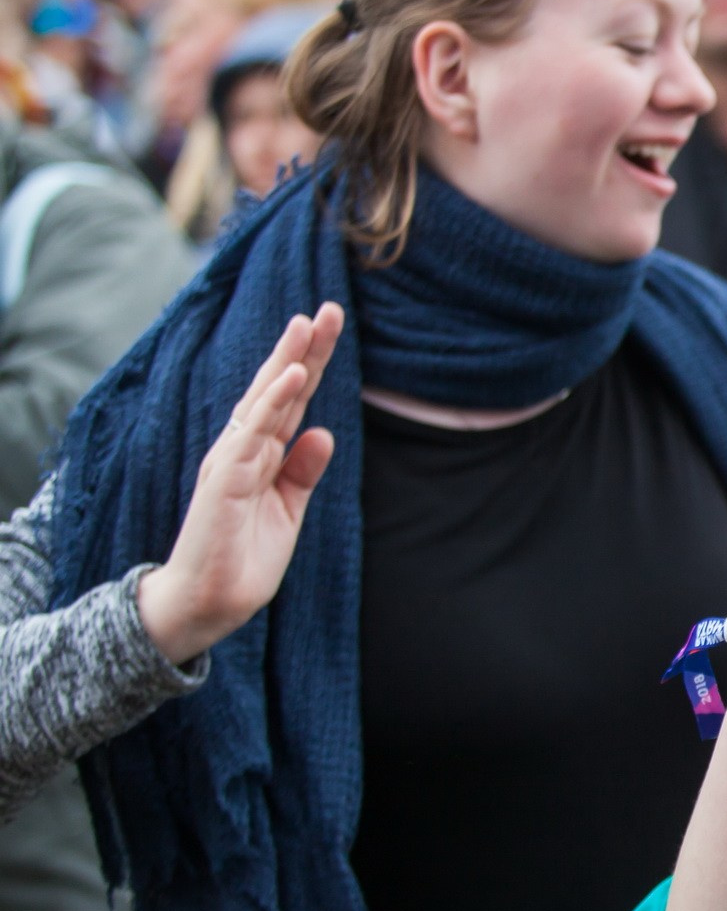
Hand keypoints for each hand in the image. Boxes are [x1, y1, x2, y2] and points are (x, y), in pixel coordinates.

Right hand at [136, 303, 344, 664]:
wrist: (211, 601)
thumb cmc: (244, 555)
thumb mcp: (288, 508)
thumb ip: (302, 471)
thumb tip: (323, 434)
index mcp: (262, 453)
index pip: (291, 400)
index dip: (311, 363)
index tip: (331, 327)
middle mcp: (244, 448)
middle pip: (277, 390)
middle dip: (302, 349)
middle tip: (328, 309)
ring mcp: (232, 460)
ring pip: (262, 401)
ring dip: (286, 362)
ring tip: (307, 325)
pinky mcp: (225, 478)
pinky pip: (252, 433)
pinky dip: (272, 403)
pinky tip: (291, 376)